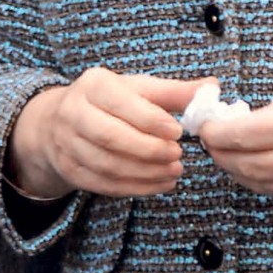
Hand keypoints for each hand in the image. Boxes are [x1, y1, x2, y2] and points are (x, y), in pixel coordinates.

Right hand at [8, 68, 201, 199]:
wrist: (60, 122)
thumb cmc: (112, 102)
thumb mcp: (139, 88)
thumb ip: (174, 91)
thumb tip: (212, 88)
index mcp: (93, 85)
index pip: (121, 103)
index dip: (151, 120)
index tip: (178, 131)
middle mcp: (73, 113)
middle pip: (110, 137)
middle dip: (149, 150)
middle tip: (178, 155)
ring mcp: (67, 144)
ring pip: (107, 164)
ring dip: (145, 172)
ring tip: (175, 171)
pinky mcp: (70, 170)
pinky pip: (103, 184)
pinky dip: (135, 188)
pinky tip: (160, 184)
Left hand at [198, 62, 272, 195]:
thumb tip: (247, 121)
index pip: (246, 136)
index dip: (218, 133)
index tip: (206, 125)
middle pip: (248, 166)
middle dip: (221, 155)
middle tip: (210, 141)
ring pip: (262, 184)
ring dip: (237, 171)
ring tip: (226, 153)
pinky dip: (260, 178)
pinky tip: (254, 162)